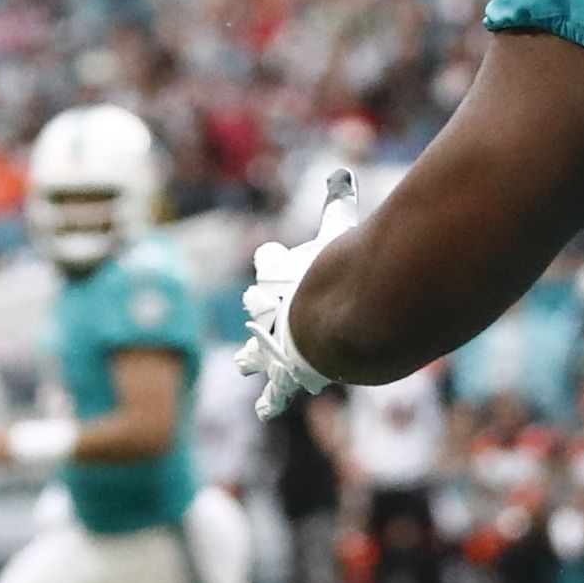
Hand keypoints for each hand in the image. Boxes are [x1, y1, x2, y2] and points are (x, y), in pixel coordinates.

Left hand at [236, 167, 359, 421]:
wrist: (338, 316)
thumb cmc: (339, 270)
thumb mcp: (338, 232)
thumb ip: (337, 203)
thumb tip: (341, 170)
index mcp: (277, 273)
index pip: (268, 262)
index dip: (272, 261)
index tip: (271, 258)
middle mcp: (269, 309)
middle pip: (256, 307)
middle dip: (256, 308)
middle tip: (254, 309)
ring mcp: (275, 345)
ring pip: (256, 352)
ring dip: (251, 356)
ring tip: (242, 361)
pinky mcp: (286, 375)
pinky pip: (276, 392)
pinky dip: (271, 401)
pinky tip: (263, 412)